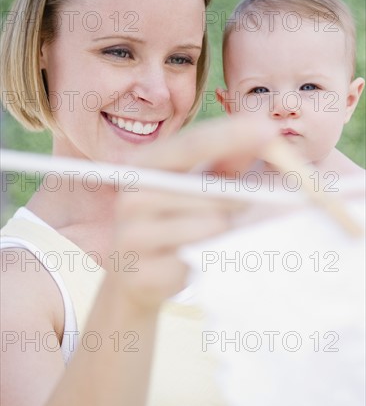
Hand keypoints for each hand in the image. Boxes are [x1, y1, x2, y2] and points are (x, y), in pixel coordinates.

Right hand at [109, 116, 272, 309]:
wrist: (134, 275)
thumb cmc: (173, 220)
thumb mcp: (197, 184)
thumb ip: (227, 160)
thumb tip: (263, 132)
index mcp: (143, 166)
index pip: (191, 145)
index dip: (230, 136)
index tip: (268, 130)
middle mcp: (132, 197)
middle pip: (207, 189)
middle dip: (238, 195)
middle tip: (246, 203)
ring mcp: (133, 236)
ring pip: (211, 224)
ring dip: (225, 229)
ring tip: (208, 235)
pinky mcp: (145, 273)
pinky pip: (201, 258)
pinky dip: (208, 256)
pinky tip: (190, 259)